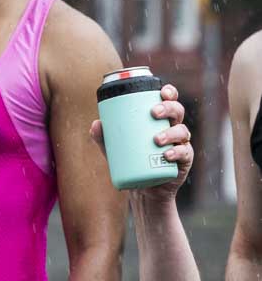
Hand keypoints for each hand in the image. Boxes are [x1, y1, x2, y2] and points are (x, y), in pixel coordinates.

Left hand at [89, 84, 192, 200]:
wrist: (142, 188)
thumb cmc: (130, 161)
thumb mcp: (114, 149)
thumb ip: (104, 137)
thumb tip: (96, 124)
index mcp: (160, 120)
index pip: (168, 101)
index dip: (169, 93)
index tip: (162, 91)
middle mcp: (173, 129)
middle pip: (177, 112)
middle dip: (168, 108)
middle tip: (154, 112)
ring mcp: (180, 144)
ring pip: (182, 132)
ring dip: (170, 132)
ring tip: (156, 139)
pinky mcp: (183, 161)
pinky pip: (184, 154)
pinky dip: (176, 152)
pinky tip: (167, 155)